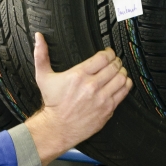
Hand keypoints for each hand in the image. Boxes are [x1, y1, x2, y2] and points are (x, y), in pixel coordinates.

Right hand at [25, 32, 132, 165]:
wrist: (57, 127)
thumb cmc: (52, 103)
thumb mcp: (43, 77)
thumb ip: (41, 55)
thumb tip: (39, 38)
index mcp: (78, 75)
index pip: (103, 57)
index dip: (108, 52)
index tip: (108, 53)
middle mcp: (91, 86)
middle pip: (114, 66)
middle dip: (116, 61)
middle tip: (114, 61)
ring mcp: (101, 98)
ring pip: (121, 78)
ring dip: (122, 71)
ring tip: (119, 71)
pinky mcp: (107, 108)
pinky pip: (124, 92)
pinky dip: (126, 85)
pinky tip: (122, 82)